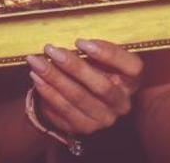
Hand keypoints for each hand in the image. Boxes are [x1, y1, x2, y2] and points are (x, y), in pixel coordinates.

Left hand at [26, 38, 142, 134]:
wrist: (79, 101)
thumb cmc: (92, 70)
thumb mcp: (99, 59)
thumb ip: (94, 51)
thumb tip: (75, 43)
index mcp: (132, 81)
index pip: (132, 67)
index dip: (108, 54)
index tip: (81, 42)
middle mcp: (122, 103)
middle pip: (102, 86)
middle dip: (74, 67)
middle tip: (51, 50)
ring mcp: (105, 119)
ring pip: (79, 98)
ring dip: (54, 78)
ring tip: (37, 62)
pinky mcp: (86, 128)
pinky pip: (64, 111)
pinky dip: (48, 93)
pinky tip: (36, 78)